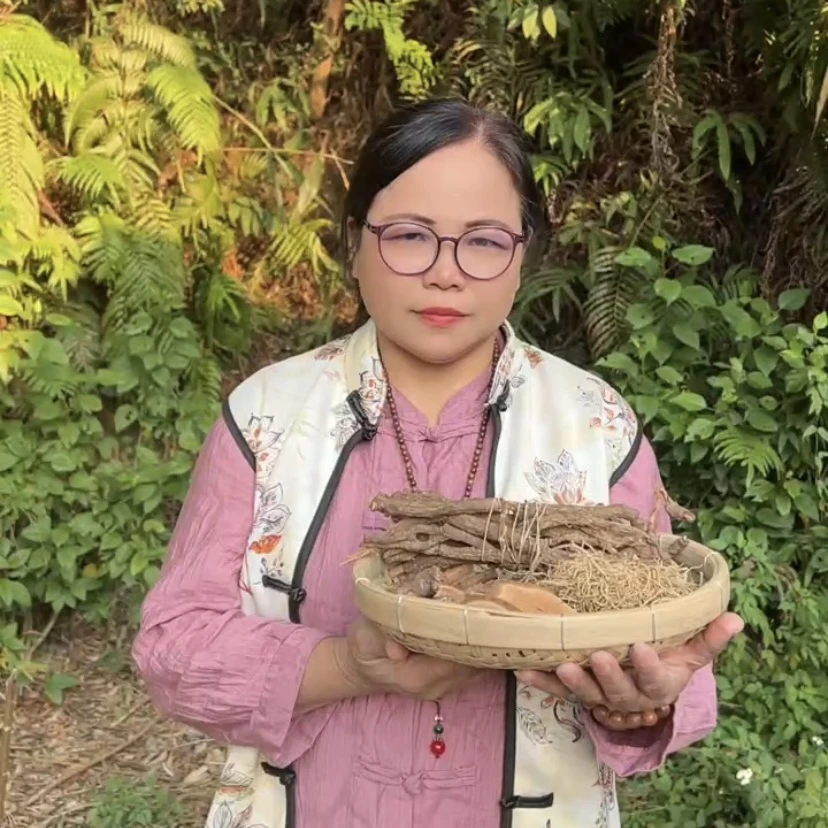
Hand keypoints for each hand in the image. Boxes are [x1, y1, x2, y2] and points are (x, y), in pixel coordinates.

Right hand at [339, 617, 482, 700]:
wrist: (364, 666)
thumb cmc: (364, 648)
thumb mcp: (363, 638)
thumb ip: (380, 639)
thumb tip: (397, 649)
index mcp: (417, 678)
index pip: (454, 660)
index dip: (467, 636)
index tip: (473, 611)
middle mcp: (438, 686)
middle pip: (473, 662)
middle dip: (481, 635)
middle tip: (488, 603)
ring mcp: (448, 685)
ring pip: (480, 663)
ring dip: (485, 639)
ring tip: (488, 610)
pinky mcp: (454, 679)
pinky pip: (476, 663)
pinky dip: (481, 644)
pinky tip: (481, 623)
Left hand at [516, 612, 743, 729]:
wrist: (644, 688)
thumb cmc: (667, 661)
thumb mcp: (690, 653)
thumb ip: (709, 638)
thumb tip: (735, 618)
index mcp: (657, 684)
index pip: (656, 679)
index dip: (650, 666)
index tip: (642, 648)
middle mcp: (627, 696)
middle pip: (618, 691)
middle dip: (608, 675)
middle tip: (598, 656)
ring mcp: (600, 695)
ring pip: (587, 694)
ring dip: (573, 682)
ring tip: (563, 667)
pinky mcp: (576, 692)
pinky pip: (556, 690)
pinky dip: (539, 681)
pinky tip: (521, 670)